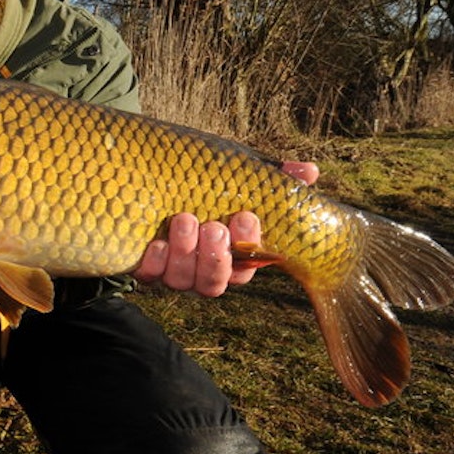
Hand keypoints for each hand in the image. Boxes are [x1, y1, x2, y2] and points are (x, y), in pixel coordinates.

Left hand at [134, 161, 318, 295]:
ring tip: (184, 220)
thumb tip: (309, 172)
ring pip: (182, 280)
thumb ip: (271, 177)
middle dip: (215, 257)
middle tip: (213, 227)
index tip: (246, 217)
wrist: (149, 183)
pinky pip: (149, 276)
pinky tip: (156, 244)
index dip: (248, 246)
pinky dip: (154, 263)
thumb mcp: (236, 178)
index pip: (246, 266)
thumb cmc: (203, 187)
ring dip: (184, 253)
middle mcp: (202, 270)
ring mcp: (172, 271)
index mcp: (231, 256)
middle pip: (214, 282)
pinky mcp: (144, 266)